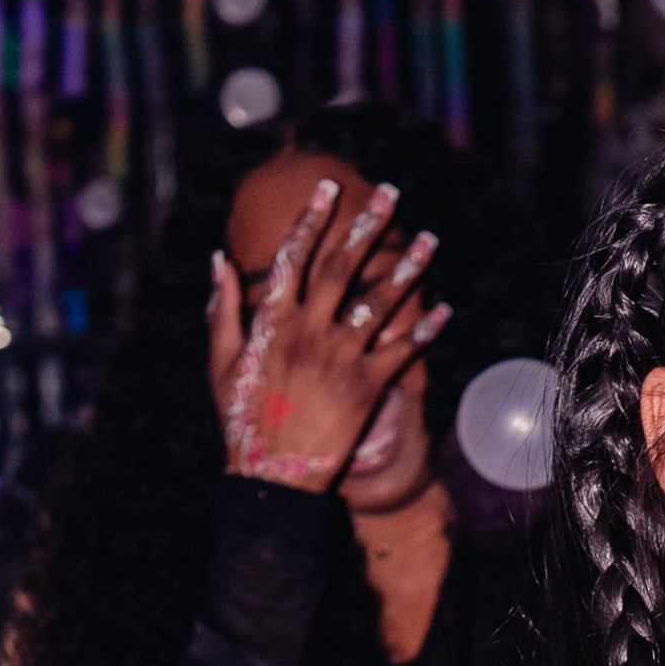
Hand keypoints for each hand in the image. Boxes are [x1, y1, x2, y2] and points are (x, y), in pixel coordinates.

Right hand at [210, 176, 451, 491]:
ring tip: (429, 239)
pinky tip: (446, 310)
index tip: (329, 187)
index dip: (312, 218)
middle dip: (366, 226)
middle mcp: (308, 332)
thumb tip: (218, 259)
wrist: (271, 478)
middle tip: (390, 193)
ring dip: (407, 268)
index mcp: (272, 322)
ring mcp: (339, 359)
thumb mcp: (221, 362)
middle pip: (341, 267)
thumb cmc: (241, 420)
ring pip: (378, 303)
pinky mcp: (365, 388)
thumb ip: (222, 309)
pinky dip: (425, 331)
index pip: (293, 257)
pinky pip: (401, 352)